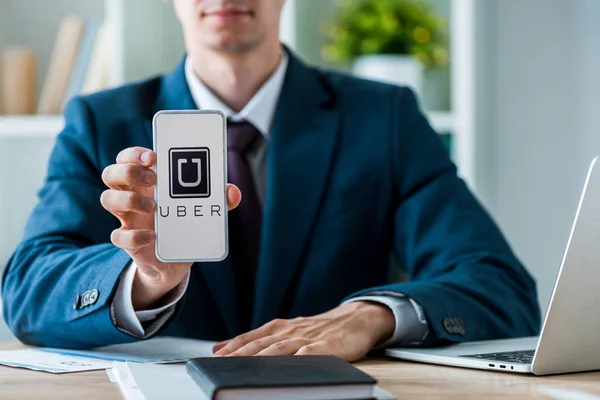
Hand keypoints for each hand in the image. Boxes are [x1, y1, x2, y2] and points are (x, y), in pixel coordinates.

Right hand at [100, 146, 240, 309]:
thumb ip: (219, 199)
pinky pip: (117, 236)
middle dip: (128, 171)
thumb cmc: (185, 223)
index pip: (127, 158)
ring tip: (154, 207)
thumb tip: (233, 191)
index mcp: (147, 182)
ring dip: (128, 199)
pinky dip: (134, 235)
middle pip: (110, 173)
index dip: (134, 154)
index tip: (153, 157)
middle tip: (153, 179)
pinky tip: (153, 236)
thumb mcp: (204, 209)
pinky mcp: (129, 242)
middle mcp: (132, 196)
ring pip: (107, 199)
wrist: (175, 262)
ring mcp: (128, 218)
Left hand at [212, 301, 394, 361]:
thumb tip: (220, 347)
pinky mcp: (328, 346)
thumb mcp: (286, 331)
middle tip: (221, 364)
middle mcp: (290, 331)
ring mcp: (309, 338)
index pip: (250, 338)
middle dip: (240, 354)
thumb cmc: (318, 329)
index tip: (214, 356)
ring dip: (262, 358)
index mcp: (279, 328)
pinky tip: (292, 365)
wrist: (355, 319)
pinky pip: (312, 354)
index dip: (232, 347)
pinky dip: (300, 358)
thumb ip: (257, 340)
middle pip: (261, 344)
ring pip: (281, 349)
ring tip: (246, 367)